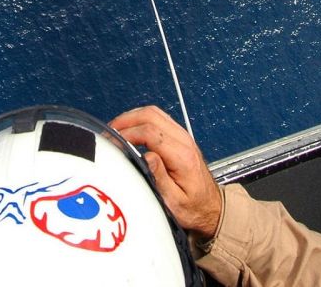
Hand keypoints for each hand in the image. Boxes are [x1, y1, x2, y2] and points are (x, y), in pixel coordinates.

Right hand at [110, 105, 222, 238]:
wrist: (211, 207)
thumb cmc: (193, 208)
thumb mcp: (174, 202)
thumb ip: (160, 178)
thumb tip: (145, 157)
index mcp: (182, 156)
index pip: (150, 132)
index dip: (128, 133)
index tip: (113, 142)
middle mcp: (184, 141)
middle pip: (151, 115)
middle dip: (126, 120)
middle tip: (109, 132)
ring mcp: (183, 136)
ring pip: (154, 112)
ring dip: (132, 117)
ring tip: (116, 130)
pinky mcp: (180, 137)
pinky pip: (158, 118)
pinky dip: (140, 119)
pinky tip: (130, 130)